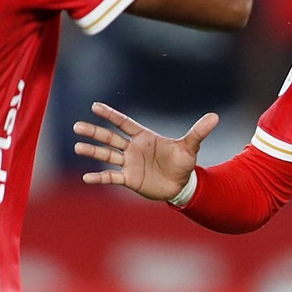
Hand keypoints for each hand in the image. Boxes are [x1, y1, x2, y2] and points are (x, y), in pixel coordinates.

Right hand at [73, 102, 219, 200]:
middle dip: (94, 132)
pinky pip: (111, 177)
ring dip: (92, 151)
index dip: (110, 115)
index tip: (95, 106)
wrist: (181, 185)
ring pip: (107, 155)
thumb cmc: (183, 163)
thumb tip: (215, 116)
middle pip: (110, 137)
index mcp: (144, 136)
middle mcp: (133, 148)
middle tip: (77, 126)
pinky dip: (99, 177)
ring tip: (77, 146)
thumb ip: (198, 132)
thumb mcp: (190, 147)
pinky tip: (86, 177)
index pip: (124, 123)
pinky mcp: (129, 179)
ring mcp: (129, 163)